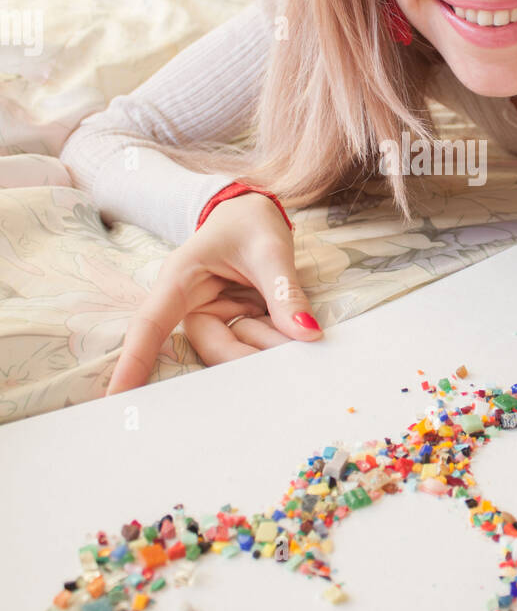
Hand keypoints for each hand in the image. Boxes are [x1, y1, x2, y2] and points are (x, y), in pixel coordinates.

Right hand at [105, 192, 321, 395]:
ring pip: (238, 351)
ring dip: (270, 343)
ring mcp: (212, 318)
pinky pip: (253, 345)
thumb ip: (285, 291)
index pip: (152, 324)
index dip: (134, 361)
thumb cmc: (249, 222)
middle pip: (214, 348)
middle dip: (252, 351)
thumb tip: (306, 334)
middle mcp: (190, 305)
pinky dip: (276, 338)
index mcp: (180, 280)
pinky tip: (291, 323)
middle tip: (294, 342)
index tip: (116, 397)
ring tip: (296, 321)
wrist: (254, 213)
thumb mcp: (269, 249)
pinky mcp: (232, 325)